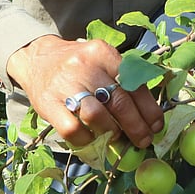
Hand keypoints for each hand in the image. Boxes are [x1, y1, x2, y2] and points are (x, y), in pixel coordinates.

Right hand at [6, 36, 165, 148]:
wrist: (38, 60)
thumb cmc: (78, 66)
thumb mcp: (102, 61)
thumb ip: (123, 81)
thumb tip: (149, 115)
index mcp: (103, 53)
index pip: (134, 83)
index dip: (149, 109)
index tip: (156, 125)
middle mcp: (85, 66)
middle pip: (119, 102)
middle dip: (137, 126)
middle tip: (144, 139)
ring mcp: (65, 85)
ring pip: (97, 116)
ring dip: (112, 132)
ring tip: (117, 136)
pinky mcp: (48, 104)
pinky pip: (73, 129)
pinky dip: (87, 140)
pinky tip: (92, 139)